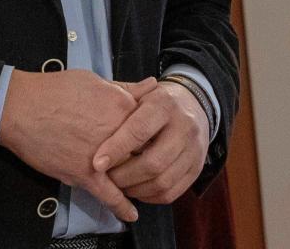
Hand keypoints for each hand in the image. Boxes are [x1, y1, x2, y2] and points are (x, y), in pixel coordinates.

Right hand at [0, 71, 156, 222]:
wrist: (20, 108)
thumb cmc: (52, 90)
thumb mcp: (93, 80)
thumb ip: (125, 87)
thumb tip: (151, 86)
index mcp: (122, 106)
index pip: (151, 125)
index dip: (152, 133)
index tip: (151, 137)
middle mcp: (118, 133)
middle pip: (145, 151)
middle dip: (146, 157)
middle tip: (145, 160)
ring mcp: (103, 157)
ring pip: (132, 175)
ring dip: (137, 181)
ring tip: (141, 184)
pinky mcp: (85, 175)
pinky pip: (110, 196)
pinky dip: (122, 207)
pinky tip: (131, 213)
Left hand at [91, 80, 209, 204]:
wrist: (193, 105)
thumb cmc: (154, 101)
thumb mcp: (139, 93)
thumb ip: (118, 104)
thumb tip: (93, 122)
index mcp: (165, 105)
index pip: (139, 131)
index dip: (116, 149)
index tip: (97, 163)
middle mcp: (184, 127)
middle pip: (153, 163)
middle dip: (125, 176)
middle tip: (106, 178)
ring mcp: (194, 150)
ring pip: (162, 182)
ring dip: (136, 189)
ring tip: (118, 185)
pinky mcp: (197, 169)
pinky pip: (171, 193)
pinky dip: (149, 197)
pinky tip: (135, 190)